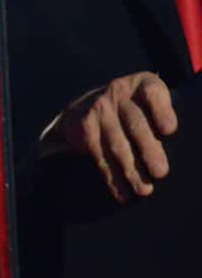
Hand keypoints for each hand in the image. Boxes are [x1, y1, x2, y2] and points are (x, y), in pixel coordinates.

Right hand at [48, 71, 177, 202]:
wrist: (86, 106)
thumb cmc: (136, 110)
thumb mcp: (151, 102)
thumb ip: (168, 116)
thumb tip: (192, 150)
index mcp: (142, 85)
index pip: (153, 92)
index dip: (161, 110)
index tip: (169, 130)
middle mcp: (118, 93)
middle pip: (135, 122)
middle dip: (148, 149)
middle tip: (161, 172)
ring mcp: (99, 110)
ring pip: (117, 142)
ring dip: (130, 169)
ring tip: (144, 190)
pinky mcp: (86, 128)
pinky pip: (99, 155)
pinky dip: (111, 177)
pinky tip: (122, 193)